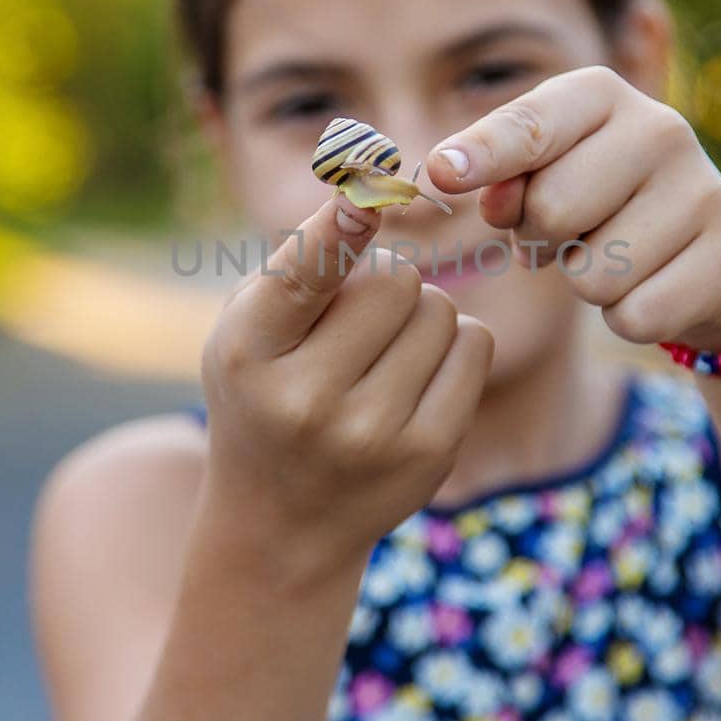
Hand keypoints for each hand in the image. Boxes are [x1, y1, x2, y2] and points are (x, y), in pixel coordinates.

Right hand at [198, 192, 494, 578]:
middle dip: (384, 279)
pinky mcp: (430, 453)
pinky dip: (454, 343)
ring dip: (419, 313)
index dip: (338, 231)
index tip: (364, 198)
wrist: (283, 523)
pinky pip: (475, 344)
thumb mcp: (248, 331)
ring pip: (440, 308)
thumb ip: (300, 265)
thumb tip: (375, 199)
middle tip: (358, 315)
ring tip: (381, 352)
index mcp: (245, 354)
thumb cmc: (264, 393)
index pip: (302, 278)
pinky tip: (416, 374)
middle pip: (393, 279)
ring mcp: (372, 433)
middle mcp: (305, 399)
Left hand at [426, 66, 720, 352]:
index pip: (530, 125)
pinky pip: (634, 316)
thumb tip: (465, 184)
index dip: (483, 153)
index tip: (441, 174)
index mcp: (600, 94)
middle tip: (568, 234)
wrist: (708, 248)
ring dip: (587, 283)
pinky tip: (651, 287)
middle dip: (541, 239)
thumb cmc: (599, 200)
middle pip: (551, 210)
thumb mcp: (545, 174)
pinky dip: (626, 317)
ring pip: (592, 275)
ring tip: (616, 254)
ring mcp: (704, 192)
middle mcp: (660, 129)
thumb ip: (500, 174)